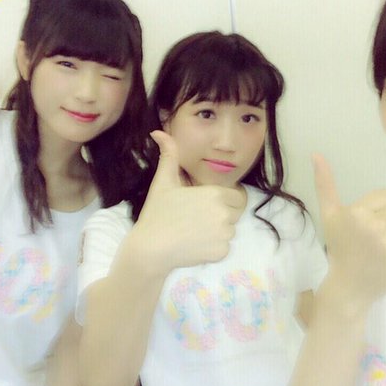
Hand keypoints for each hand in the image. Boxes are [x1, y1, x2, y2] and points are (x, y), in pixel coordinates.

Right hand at [127, 130, 245, 276]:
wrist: (150, 249)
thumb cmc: (157, 213)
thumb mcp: (163, 181)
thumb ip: (169, 155)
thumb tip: (159, 132)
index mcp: (215, 194)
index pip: (236, 196)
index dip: (222, 201)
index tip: (203, 206)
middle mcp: (224, 213)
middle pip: (234, 213)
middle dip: (220, 216)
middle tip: (196, 220)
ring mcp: (224, 235)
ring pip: (229, 231)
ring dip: (217, 232)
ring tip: (193, 232)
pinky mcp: (221, 253)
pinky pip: (224, 248)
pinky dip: (213, 249)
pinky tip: (194, 245)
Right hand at [313, 154, 385, 309]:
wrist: (349, 287)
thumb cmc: (339, 247)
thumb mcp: (329, 215)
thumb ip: (325, 183)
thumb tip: (316, 153)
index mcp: (357, 213)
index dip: (377, 209)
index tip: (365, 225)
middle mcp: (376, 228)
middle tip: (373, 239)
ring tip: (385, 245)